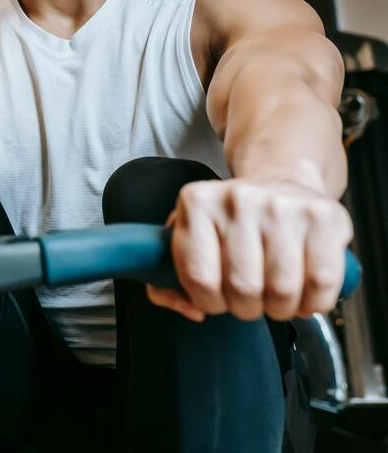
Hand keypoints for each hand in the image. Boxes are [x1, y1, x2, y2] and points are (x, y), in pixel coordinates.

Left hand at [147, 174, 352, 321]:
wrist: (280, 182)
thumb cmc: (232, 221)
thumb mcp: (191, 235)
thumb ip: (167, 278)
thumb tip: (190, 309)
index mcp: (197, 202)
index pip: (199, 277)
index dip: (209, 302)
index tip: (216, 300)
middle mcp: (238, 198)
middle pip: (243, 287)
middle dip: (246, 308)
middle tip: (250, 300)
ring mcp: (282, 204)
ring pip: (282, 289)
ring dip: (280, 308)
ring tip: (276, 298)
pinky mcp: (323, 214)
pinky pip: (322, 281)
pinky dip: (314, 301)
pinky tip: (304, 293)